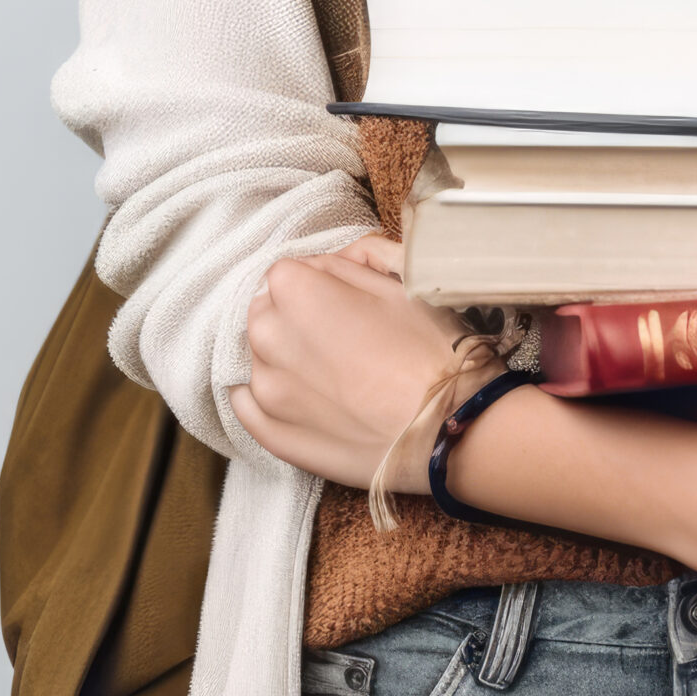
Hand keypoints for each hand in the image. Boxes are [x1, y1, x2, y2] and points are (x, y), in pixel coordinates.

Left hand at [231, 234, 497, 492]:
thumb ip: (351, 261)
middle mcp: (269, 338)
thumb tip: (325, 268)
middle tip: (341, 334)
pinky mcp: (273, 435)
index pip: (285, 272)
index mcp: (296, 292)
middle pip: (266, 311)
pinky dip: (266, 395)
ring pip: (261, 356)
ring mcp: (267, 391)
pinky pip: (246, 404)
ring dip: (286, 355)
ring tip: (334, 371)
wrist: (450, 427)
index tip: (346, 299)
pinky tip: (300, 395)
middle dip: (294, 316)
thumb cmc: (431, 348)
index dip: (318, 282)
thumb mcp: (401, 281)